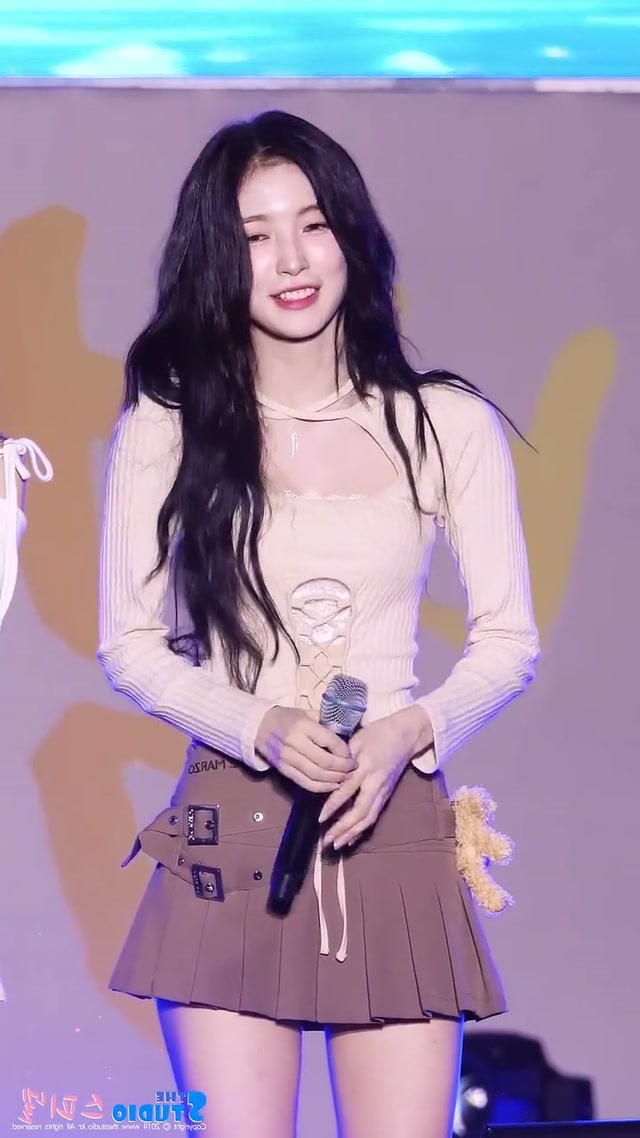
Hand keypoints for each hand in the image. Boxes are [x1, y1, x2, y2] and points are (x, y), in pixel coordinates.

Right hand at [255, 705, 353, 792]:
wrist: (258, 726)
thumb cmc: (286, 717)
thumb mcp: (306, 713)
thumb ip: (324, 725)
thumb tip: (346, 738)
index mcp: (303, 725)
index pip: (330, 742)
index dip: (345, 752)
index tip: (352, 755)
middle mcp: (295, 743)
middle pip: (325, 762)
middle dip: (343, 768)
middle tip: (353, 769)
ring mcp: (287, 759)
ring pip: (316, 775)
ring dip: (334, 780)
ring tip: (345, 778)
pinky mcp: (283, 770)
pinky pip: (305, 783)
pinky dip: (321, 787)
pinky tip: (332, 786)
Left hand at [319, 705, 432, 848]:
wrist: (406, 735)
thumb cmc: (378, 734)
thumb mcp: (357, 740)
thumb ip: (342, 758)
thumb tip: (326, 775)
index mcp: (366, 767)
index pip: (348, 790)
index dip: (333, 805)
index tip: (320, 818)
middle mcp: (376, 783)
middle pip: (360, 811)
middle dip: (343, 828)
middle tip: (326, 841)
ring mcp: (383, 791)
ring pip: (368, 818)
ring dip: (352, 833)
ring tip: (336, 845)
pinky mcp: (386, 795)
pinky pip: (373, 816)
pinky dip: (361, 829)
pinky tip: (350, 839)